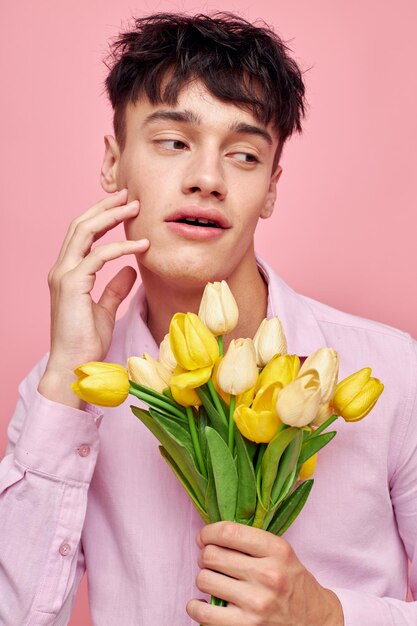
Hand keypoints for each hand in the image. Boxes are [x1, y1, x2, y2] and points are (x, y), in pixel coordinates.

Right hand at [38, 189, 148, 407]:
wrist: (73, 366)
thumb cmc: (86, 341)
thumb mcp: (105, 309)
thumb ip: (115, 289)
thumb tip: (130, 270)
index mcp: (68, 273)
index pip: (83, 235)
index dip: (102, 217)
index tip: (124, 206)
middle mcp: (62, 270)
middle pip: (81, 225)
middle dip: (105, 207)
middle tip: (130, 195)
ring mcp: (64, 276)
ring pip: (85, 233)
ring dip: (111, 217)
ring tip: (136, 208)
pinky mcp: (72, 285)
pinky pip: (98, 256)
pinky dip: (121, 248)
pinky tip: (142, 245)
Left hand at [187, 521, 343, 625]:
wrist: (316, 622)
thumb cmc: (293, 584)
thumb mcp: (282, 554)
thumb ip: (251, 542)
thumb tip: (209, 537)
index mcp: (277, 551)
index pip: (229, 532)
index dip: (209, 532)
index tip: (204, 537)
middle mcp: (268, 575)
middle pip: (212, 555)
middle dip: (206, 556)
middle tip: (210, 561)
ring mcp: (257, 604)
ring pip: (205, 580)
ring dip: (204, 580)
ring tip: (214, 582)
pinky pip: (203, 614)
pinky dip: (196, 607)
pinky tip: (203, 604)